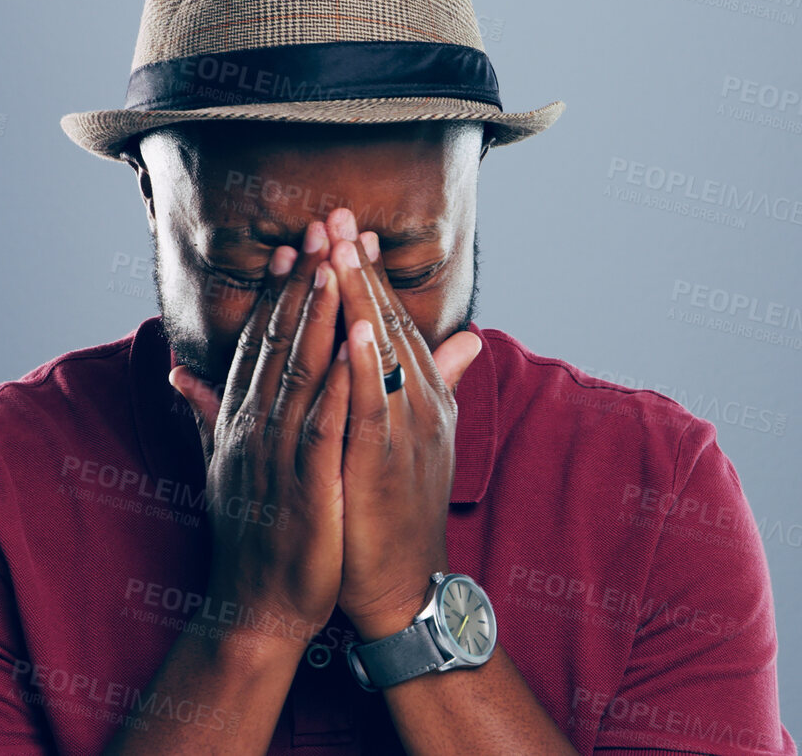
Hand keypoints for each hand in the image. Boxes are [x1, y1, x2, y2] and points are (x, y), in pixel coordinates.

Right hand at [168, 220, 350, 650]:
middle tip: (320, 228)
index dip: (275, 293)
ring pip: (299, 369)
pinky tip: (359, 339)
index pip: (257, 344)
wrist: (256, 608)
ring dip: (319, 312)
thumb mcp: (224, 465)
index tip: (290, 247)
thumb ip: (206, 413)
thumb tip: (177, 371)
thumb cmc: (250, 538)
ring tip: (336, 261)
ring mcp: (276, 454)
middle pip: (278, 342)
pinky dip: (341, 376)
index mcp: (238, 421)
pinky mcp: (305, 482)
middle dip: (300, 282)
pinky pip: (324, 419)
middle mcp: (251, 427)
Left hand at [323, 208, 483, 640]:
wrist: (398, 586)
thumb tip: (466, 340)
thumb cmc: (388, 512)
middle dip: (358, 268)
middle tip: (336, 214)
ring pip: (382, 354)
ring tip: (339, 249)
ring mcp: (408, 431)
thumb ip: (419, 384)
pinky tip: (357, 329)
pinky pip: (377, 406)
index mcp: (416, 396)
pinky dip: (368, 366)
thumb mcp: (401, 437)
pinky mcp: (388, 463)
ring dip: (360, 299)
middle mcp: (419, 404)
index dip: (366, 274)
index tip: (343, 228)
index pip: (389, 321)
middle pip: (387, 322)